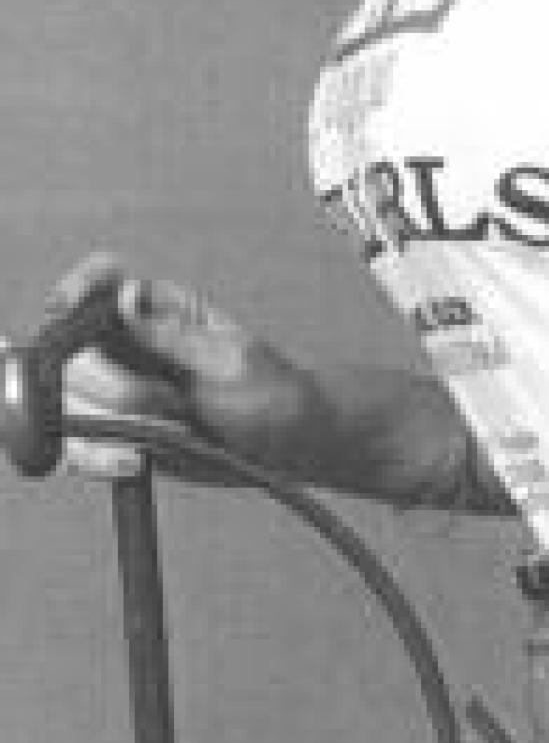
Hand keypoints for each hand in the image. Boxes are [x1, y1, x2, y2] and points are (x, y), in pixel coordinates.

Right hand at [51, 252, 315, 478]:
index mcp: (162, 310)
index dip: (79, 288)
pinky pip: (82, 446)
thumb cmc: (274, 396)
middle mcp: (131, 347)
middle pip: (76, 351)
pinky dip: (97, 458)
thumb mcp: (231, 361)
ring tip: (160, 436)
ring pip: (71, 402)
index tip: (65, 309)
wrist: (289, 451)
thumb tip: (125, 301)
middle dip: (106, 383)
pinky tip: (132, 463)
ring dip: (105, 425)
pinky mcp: (119, 435)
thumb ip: (173, 337)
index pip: (105, 280)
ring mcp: (119, 393)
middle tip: (163, 403)